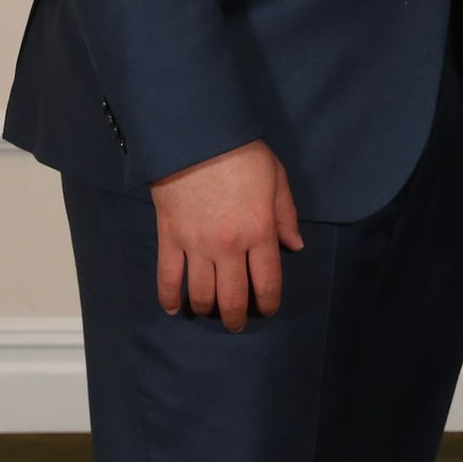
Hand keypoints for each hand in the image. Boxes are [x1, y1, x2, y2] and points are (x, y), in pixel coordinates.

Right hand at [150, 139, 303, 331]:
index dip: (268, 302)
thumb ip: (286, 216)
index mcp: (260, 232)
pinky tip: (173, 308)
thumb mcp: (277, 180)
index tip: (267, 310)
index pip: (267, 281)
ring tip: (210, 313)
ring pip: (200, 293)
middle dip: (237, 316)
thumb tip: (295, 246)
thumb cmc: (244, 155)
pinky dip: (169, 298)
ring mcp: (196, 245)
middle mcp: (229, 246)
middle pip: (232, 296)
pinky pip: (167, 277)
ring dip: (206, 309)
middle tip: (238, 323)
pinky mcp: (170, 238)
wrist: (199, 138)